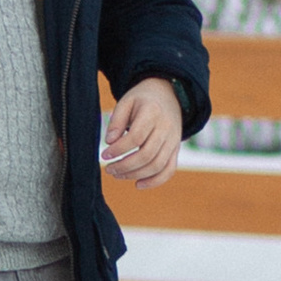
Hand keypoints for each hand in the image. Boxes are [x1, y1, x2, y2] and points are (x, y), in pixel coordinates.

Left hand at [99, 76, 183, 190]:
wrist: (168, 95)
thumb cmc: (142, 99)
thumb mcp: (126, 102)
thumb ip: (116, 121)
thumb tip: (109, 142)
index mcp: (153, 112)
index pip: (136, 137)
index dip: (119, 149)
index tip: (105, 155)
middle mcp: (166, 127)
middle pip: (147, 155)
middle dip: (124, 166)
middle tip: (109, 169)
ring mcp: (174, 140)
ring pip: (157, 165)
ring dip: (135, 174)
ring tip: (118, 174)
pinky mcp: (176, 149)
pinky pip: (169, 170)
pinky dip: (155, 181)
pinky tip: (138, 184)